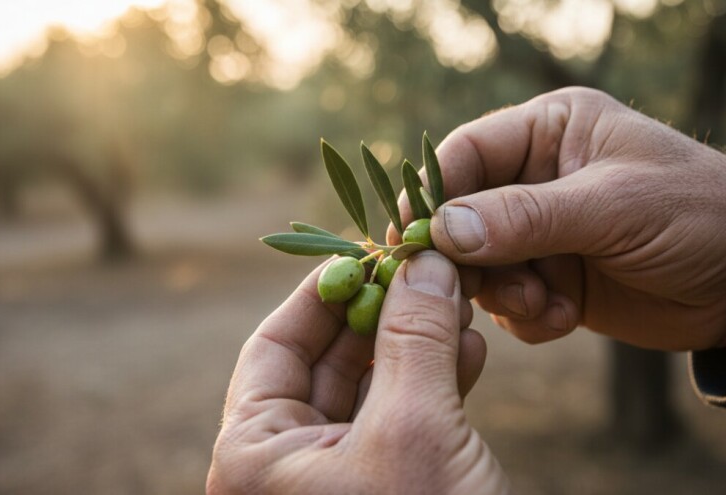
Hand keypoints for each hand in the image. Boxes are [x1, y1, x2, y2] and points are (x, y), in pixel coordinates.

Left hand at [207, 252, 508, 493]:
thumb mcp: (415, 430)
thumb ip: (416, 338)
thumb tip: (424, 261)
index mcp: (254, 456)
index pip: (273, 346)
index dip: (322, 292)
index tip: (368, 251)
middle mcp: (283, 468)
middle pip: (324, 362)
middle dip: (381, 312)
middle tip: (424, 270)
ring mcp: (334, 481)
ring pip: (370, 388)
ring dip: (415, 343)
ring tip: (457, 302)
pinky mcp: (382, 489)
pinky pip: (400, 421)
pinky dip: (434, 382)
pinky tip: (471, 350)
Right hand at [390, 87, 725, 352]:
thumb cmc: (699, 216)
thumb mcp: (613, 207)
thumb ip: (526, 218)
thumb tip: (442, 231)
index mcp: (550, 132)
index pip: (466, 154)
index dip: (433, 194)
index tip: (411, 237)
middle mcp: (536, 178)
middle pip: (462, 215)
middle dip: (471, 258)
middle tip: (483, 288)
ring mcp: (542, 232)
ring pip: (480, 265)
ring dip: (504, 293)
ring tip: (548, 304)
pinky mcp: (552, 279)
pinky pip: (508, 301)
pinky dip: (527, 317)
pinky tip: (565, 318)